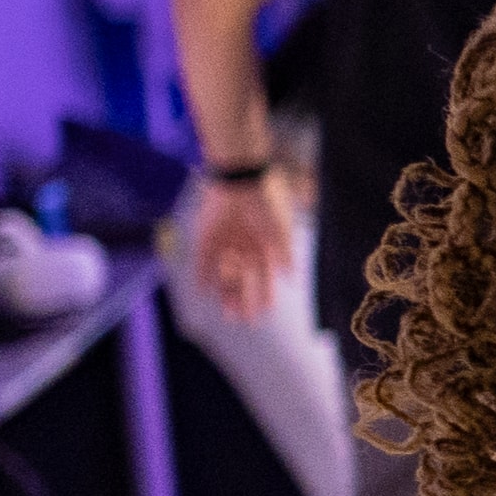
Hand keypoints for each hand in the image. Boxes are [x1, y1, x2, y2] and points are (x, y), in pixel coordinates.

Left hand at [189, 178, 294, 321]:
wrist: (240, 177)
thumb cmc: (265, 200)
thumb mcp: (279, 228)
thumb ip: (284, 253)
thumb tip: (292, 278)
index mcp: (263, 246)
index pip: (264, 277)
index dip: (265, 293)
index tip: (265, 311)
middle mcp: (244, 248)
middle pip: (243, 280)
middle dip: (244, 299)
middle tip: (243, 319)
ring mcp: (225, 243)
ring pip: (224, 275)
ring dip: (226, 292)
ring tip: (228, 312)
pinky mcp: (207, 237)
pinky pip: (204, 261)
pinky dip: (203, 276)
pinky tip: (203, 292)